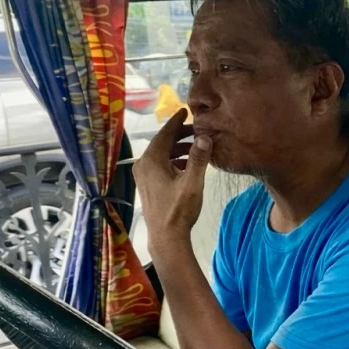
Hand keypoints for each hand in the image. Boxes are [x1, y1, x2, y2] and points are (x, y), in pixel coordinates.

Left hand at [132, 110, 210, 251]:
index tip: (185, 110)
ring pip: (161, 154)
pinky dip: (173, 160)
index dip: (177, 121)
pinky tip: (187, 165)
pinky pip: (160, 164)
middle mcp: (143, 164)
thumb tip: (204, 137)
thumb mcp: (192, 182)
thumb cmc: (179, 210)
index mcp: (152, 160)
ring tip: (196, 147)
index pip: (165, 133)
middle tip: (197, 130)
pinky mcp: (147, 185)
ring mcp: (143, 175)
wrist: (166, 237)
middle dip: (180, 135)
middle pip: (162, 142)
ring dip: (178, 149)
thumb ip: (198, 158)